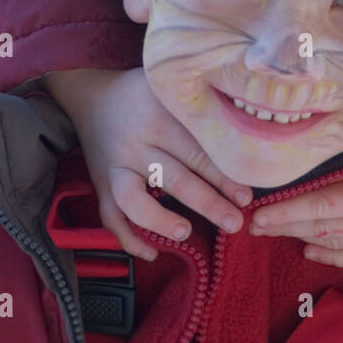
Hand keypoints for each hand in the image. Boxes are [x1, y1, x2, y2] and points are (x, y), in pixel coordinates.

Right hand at [41, 67, 251, 259]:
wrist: (93, 95)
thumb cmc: (145, 94)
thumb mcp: (171, 89)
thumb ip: (201, 106)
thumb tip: (248, 129)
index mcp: (161, 118)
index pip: (197, 151)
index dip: (223, 175)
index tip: (247, 195)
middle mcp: (137, 144)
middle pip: (174, 177)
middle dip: (208, 202)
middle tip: (235, 222)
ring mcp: (115, 166)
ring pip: (133, 199)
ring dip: (160, 220)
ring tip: (187, 233)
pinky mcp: (101, 184)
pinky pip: (109, 216)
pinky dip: (127, 238)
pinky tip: (152, 253)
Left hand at [248, 138, 342, 266]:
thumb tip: (310, 154)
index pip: (314, 210)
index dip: (282, 215)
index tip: (256, 218)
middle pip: (318, 229)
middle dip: (283, 227)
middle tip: (254, 224)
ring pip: (333, 243)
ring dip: (301, 238)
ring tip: (275, 232)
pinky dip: (330, 256)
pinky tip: (309, 250)